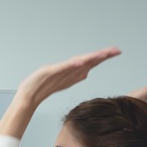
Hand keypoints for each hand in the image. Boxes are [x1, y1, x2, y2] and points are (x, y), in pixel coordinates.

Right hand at [0, 47, 119, 137]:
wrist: (29, 95)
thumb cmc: (42, 86)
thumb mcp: (63, 81)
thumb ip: (74, 76)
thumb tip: (86, 73)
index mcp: (73, 71)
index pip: (92, 62)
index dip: (104, 56)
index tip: (116, 51)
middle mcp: (69, 69)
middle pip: (89, 60)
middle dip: (103, 55)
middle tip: (116, 50)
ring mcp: (61, 70)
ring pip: (80, 62)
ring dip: (92, 58)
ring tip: (103, 54)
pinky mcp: (52, 72)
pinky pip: (65, 68)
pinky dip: (73, 65)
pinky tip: (81, 63)